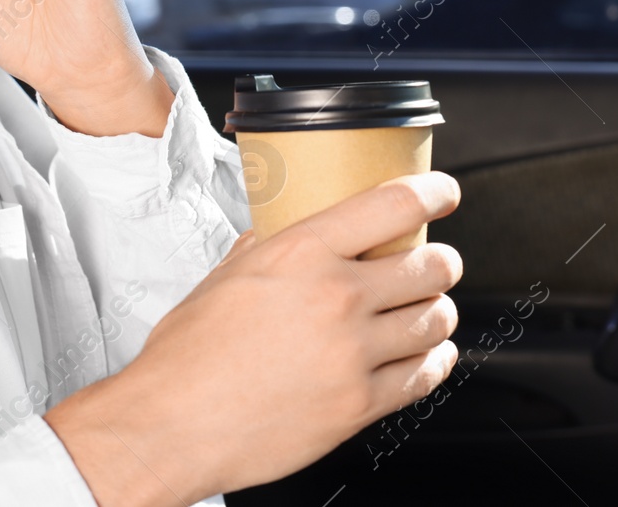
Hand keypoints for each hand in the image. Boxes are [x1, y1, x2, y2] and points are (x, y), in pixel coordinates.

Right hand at [45, 172, 463, 504]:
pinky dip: (435, 361)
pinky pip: (424, 375)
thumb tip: (283, 231)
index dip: (434, 193)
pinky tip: (426, 355)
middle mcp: (335, 297)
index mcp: (300, 253)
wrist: (174, 424)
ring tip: (428, 311)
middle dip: (441, 262)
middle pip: (431, 266)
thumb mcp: (224, 277)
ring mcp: (353, 354)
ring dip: (439, 311)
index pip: (394, 205)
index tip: (444, 194)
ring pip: (436, 320)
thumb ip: (266, 249)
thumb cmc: (188, 354)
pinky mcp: (360, 405)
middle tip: (435, 264)